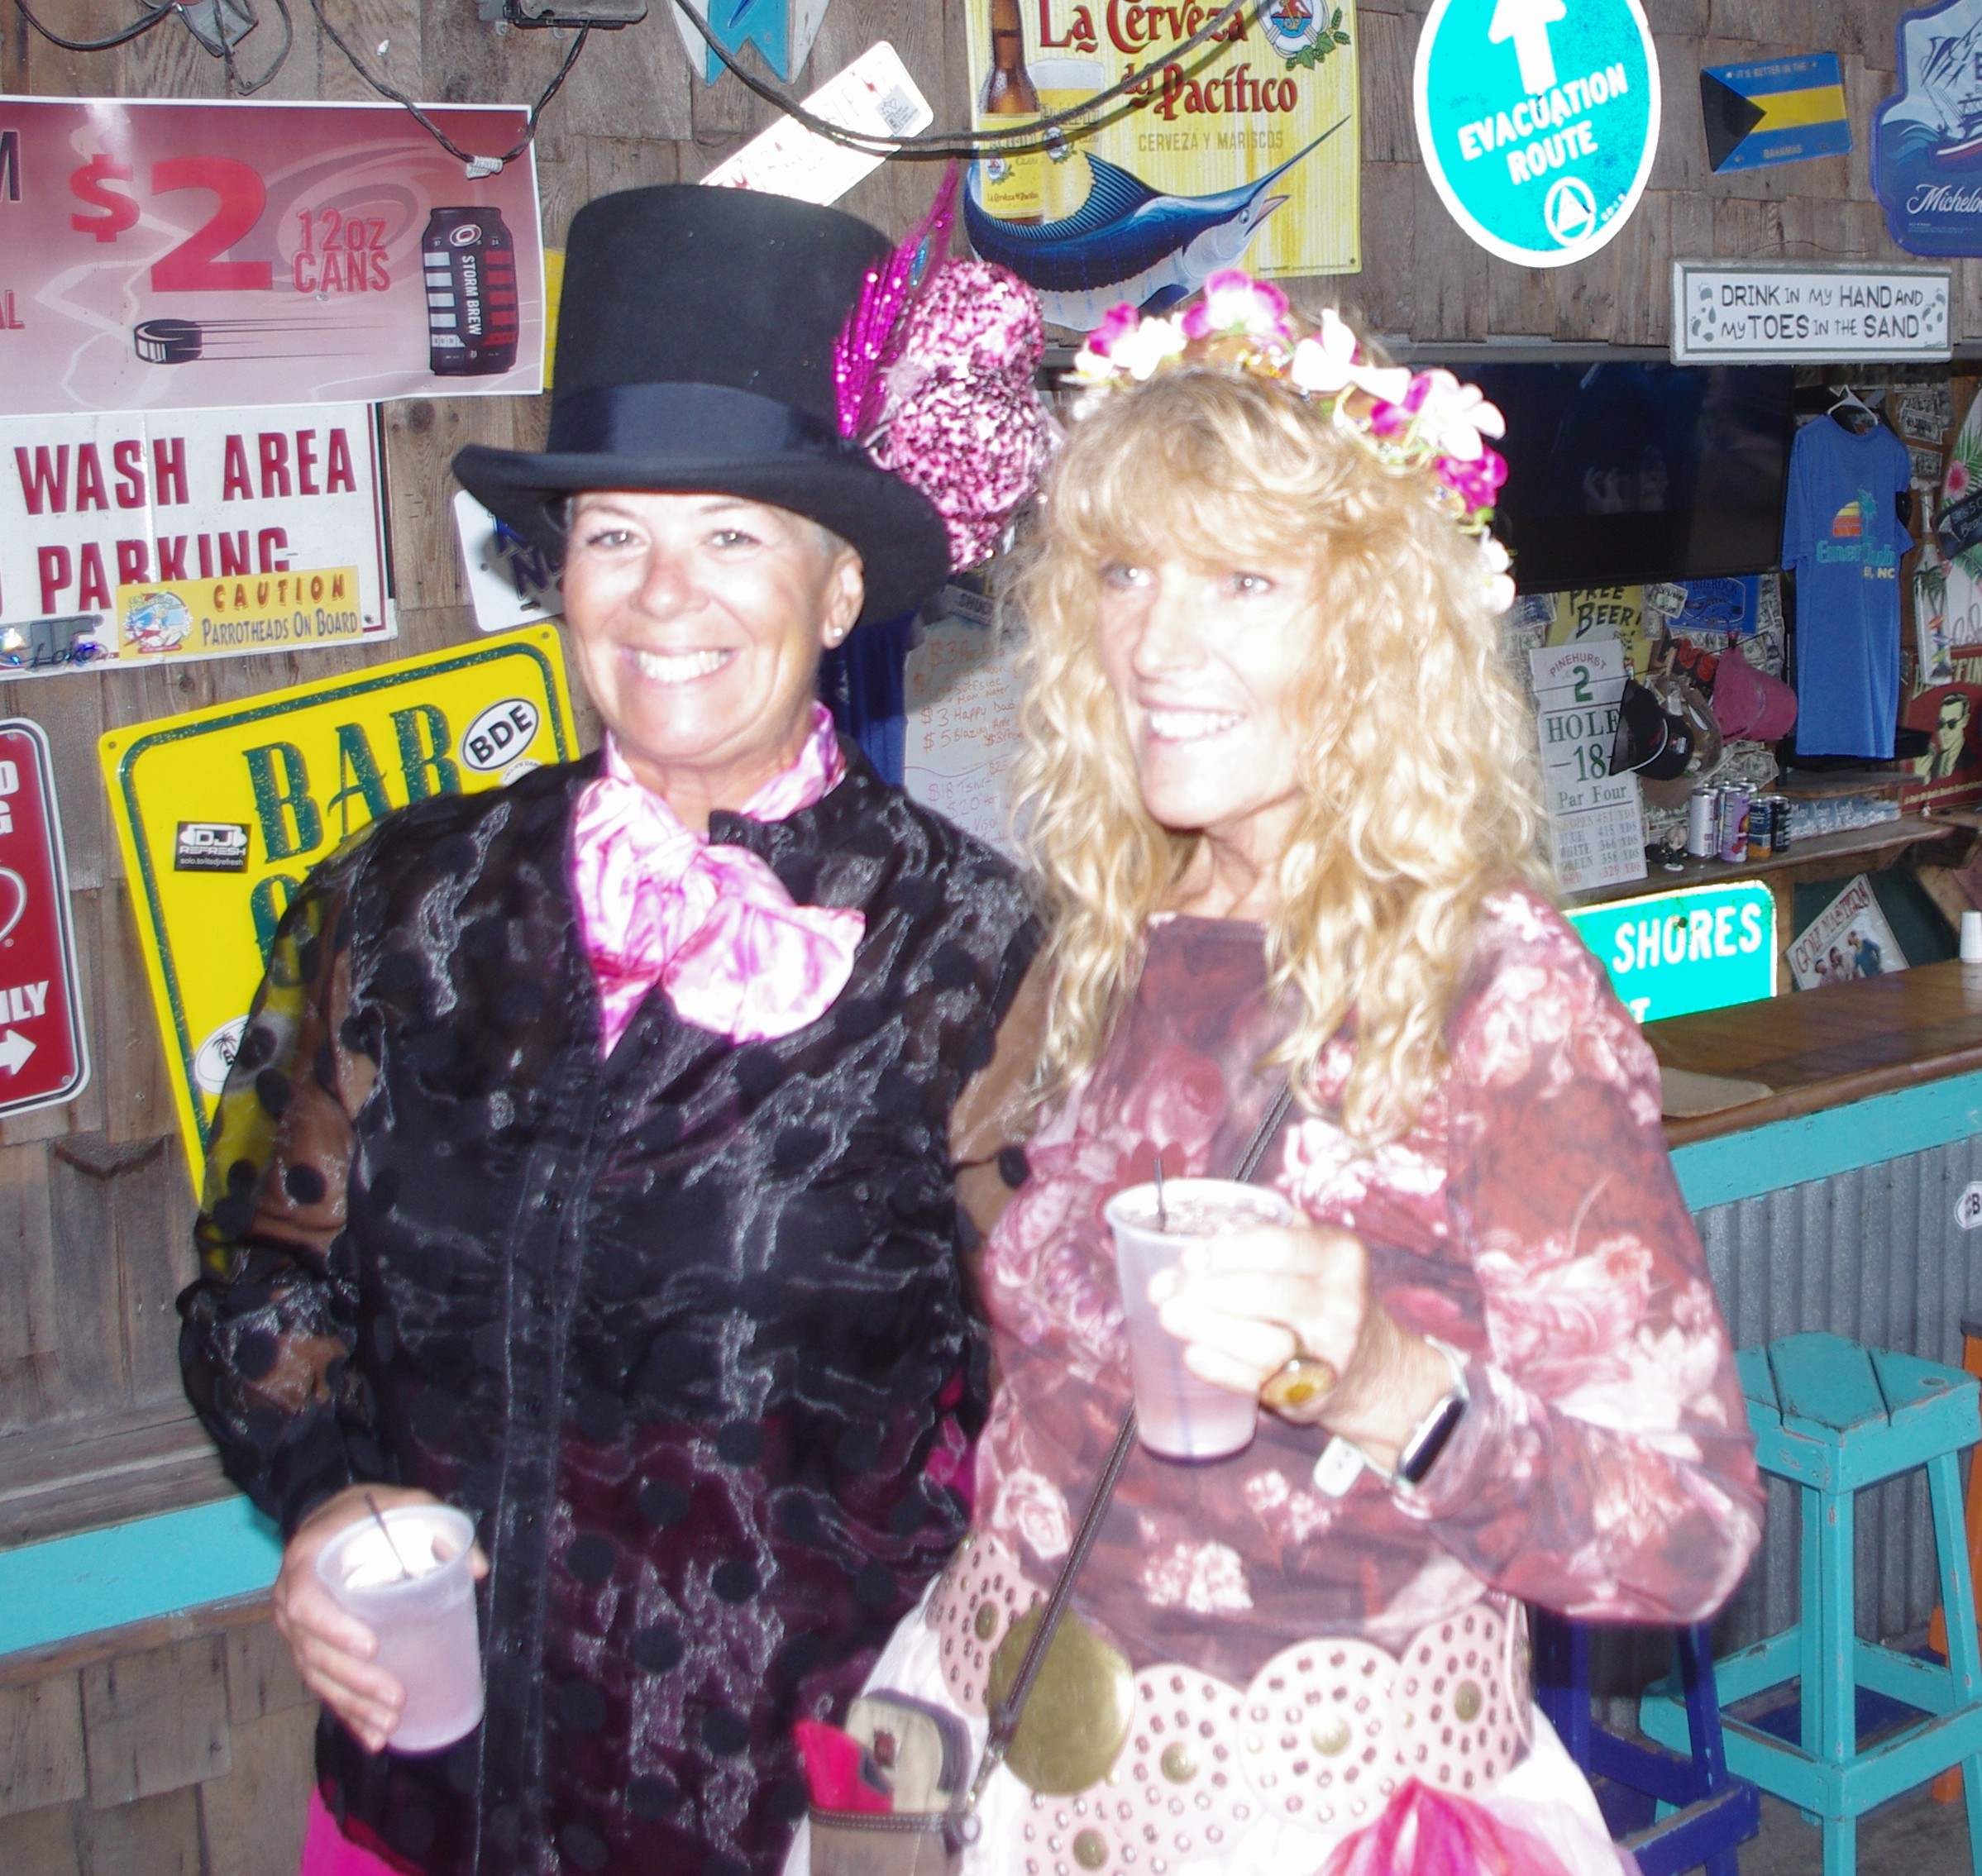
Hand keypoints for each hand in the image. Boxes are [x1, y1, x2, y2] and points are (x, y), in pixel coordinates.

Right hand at [272, 1484, 487, 1752]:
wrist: (328, 1516)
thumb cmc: (368, 1511)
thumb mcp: (404, 1503)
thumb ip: (438, 1526)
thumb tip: (476, 1569)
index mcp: (307, 1559)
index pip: (306, 1602)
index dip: (333, 1629)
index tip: (371, 1647)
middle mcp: (289, 1598)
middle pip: (313, 1652)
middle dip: (354, 1682)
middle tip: (395, 1699)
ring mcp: (295, 1628)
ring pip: (316, 1676)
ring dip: (352, 1706)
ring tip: (388, 1727)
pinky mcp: (307, 1647)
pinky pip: (321, 1685)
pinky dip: (347, 1712)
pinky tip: (372, 1737)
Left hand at [1148, 1222, 1455, 1472]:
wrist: (1373, 1368)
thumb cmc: (1325, 1297)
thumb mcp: (1319, 1253)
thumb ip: (1273, 1230)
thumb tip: (1198, 1229)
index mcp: (1340, 1256)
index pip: (1279, 1246)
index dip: (1227, 1251)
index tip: (1189, 1256)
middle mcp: (1342, 1303)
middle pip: (1266, 1294)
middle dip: (1206, 1290)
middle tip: (1167, 1288)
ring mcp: (1331, 1353)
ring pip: (1264, 1343)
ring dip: (1208, 1329)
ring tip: (1170, 1316)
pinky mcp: (1314, 1393)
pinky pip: (1260, 1382)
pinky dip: (1221, 1368)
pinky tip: (1192, 1354)